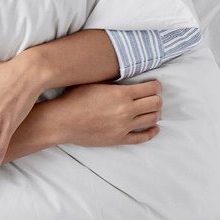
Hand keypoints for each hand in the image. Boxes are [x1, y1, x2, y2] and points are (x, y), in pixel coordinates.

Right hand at [40, 80, 163, 146]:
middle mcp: (126, 110)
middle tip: (153, 97)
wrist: (62, 121)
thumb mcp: (96, 83)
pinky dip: (152, 132)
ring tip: (153, 110)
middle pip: (156, 103)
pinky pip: (143, 138)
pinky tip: (154, 128)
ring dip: (155, 113)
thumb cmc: (74, 99)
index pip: (151, 88)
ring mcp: (124, 127)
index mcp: (121, 94)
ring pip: (152, 119)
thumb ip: (115, 83)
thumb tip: (129, 80)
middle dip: (157, 98)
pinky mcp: (119, 139)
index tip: (155, 85)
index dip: (156, 85)